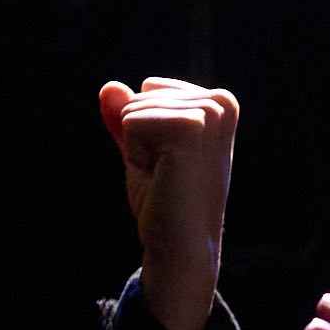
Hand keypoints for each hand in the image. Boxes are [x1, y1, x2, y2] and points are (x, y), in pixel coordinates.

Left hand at [98, 78, 238, 329]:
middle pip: (141, 97)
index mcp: (219, 102)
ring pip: (134, 109)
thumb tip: (108, 86)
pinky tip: (164, 176)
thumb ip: (127, 116)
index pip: (151, 90)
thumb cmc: (166, 199)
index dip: (148, 132)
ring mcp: (209, 113)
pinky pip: (131, 122)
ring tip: (168, 176)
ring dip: (140, 149)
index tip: (171, 163)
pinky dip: (137, 154)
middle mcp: (220, 102)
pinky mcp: (191, 127)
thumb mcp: (143, 149)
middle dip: (142, 140)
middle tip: (168, 174)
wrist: (181, 243)